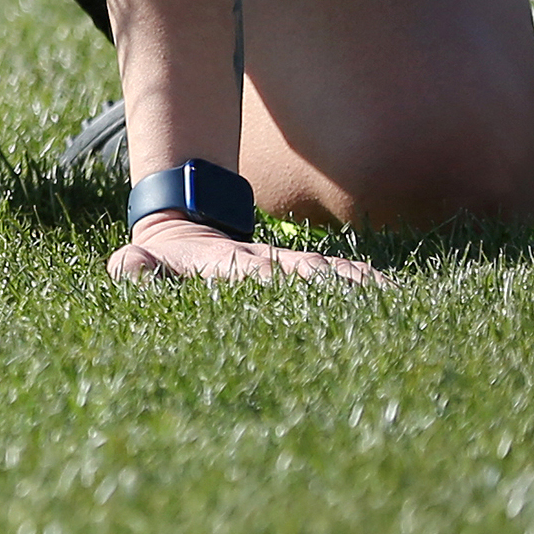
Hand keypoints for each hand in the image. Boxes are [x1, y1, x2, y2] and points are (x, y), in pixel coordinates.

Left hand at [108, 212, 380, 286]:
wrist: (188, 231)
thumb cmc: (163, 263)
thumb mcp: (139, 263)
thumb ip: (135, 268)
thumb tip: (131, 265)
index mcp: (227, 264)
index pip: (252, 271)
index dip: (270, 277)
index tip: (293, 283)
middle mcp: (267, 263)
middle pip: (306, 271)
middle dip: (335, 284)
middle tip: (371, 301)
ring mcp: (290, 267)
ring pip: (333, 273)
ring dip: (362, 287)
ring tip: (399, 302)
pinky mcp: (307, 276)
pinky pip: (344, 279)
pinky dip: (371, 287)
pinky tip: (402, 300)